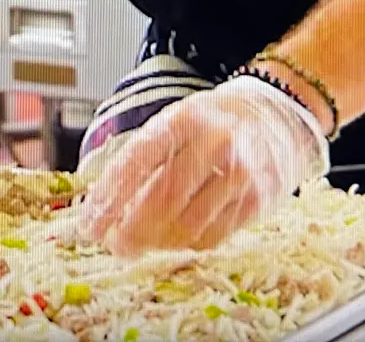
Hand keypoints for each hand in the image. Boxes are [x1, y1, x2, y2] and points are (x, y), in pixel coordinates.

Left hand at [78, 76, 328, 255]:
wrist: (274, 119)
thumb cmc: (210, 125)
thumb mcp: (174, 124)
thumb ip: (142, 158)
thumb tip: (101, 207)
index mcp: (183, 118)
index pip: (138, 161)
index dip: (109, 198)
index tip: (90, 224)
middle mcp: (214, 142)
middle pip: (164, 197)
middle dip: (131, 229)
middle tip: (114, 246)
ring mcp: (240, 173)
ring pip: (188, 225)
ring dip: (157, 242)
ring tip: (141, 243)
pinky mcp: (257, 200)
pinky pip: (212, 237)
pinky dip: (186, 244)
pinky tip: (173, 239)